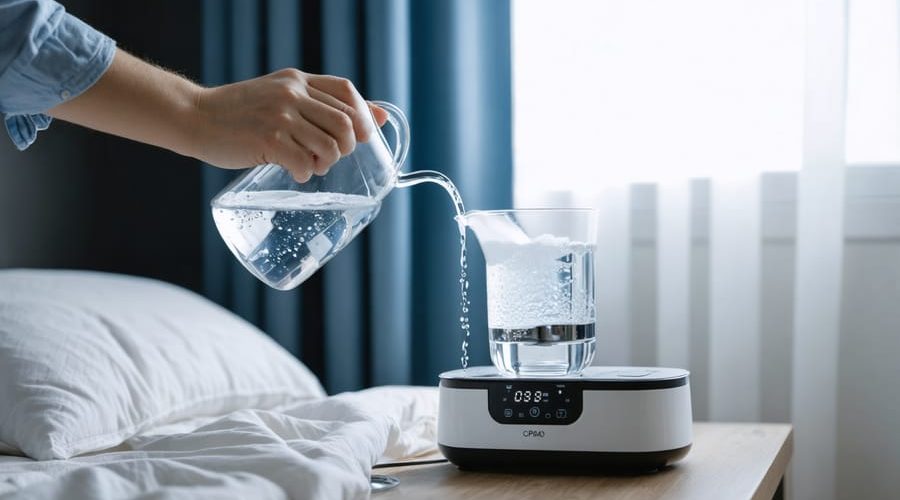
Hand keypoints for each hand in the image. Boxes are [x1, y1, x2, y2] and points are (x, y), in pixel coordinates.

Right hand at [192, 68, 388, 181]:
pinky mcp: (268, 140)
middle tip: (330, 157)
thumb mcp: (280, 96)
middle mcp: (291, 93)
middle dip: (346, 147)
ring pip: (329, 146)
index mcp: (297, 80)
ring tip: (310, 165)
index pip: (346, 91)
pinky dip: (305, 173)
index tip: (361, 136)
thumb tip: (380, 117)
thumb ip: (320, 103)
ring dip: (326, 163)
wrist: (195, 117)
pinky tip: (293, 172)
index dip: (362, 116)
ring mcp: (280, 116)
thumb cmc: (240, 113)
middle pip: (345, 122)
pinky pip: (305, 163)